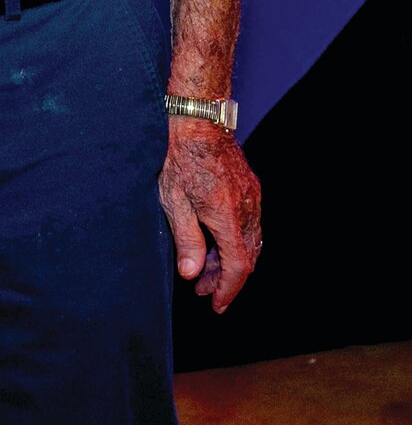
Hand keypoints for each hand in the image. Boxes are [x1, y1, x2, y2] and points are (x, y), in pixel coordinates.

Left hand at [158, 119, 261, 311]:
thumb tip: (191, 274)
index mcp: (229, 218)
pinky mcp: (250, 187)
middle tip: (202, 288)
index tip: (216, 305)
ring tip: (204, 266)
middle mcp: (247, 210)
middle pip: (247, 257)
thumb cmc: (179, 157)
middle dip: (226, 278)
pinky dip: (235, 238)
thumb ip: (186, 239)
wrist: (197, 119)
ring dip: (231, 258)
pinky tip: (215, 238)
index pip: (238, 268)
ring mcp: (252, 197)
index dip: (228, 291)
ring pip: (251, 241)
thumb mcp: (173, 201)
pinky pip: (250, 223)